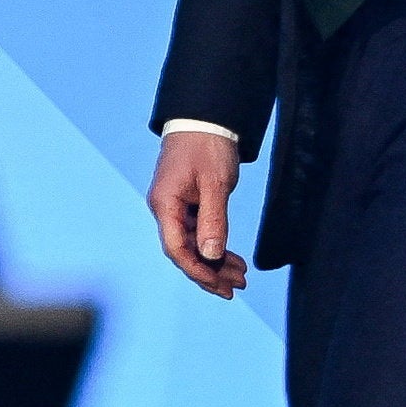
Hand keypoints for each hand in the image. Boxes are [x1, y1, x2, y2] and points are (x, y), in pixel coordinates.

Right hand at [148, 129, 245, 297]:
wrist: (204, 119)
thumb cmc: (206, 146)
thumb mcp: (214, 183)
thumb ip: (213, 220)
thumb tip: (210, 256)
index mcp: (165, 204)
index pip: (177, 249)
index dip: (199, 271)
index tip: (221, 285)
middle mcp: (165, 209)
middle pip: (185, 252)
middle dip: (210, 272)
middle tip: (237, 287)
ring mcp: (175, 207)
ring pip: (193, 244)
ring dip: (215, 262)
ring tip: (240, 276)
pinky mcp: (186, 203)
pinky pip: (198, 232)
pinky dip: (215, 246)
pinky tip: (232, 258)